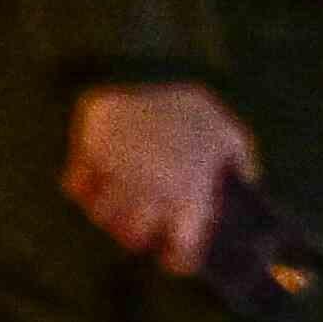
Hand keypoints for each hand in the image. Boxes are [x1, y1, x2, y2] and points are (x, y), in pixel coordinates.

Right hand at [63, 78, 255, 277]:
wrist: (145, 62)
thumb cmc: (193, 104)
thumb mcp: (229, 133)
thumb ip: (241, 164)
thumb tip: (248, 182)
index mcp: (188, 195)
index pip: (179, 253)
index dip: (176, 259)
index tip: (173, 255)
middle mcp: (150, 193)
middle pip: (131, 239)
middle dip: (135, 236)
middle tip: (140, 226)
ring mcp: (115, 175)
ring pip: (100, 216)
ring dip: (107, 214)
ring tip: (114, 204)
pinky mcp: (86, 152)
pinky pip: (74, 186)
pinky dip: (81, 187)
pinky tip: (91, 179)